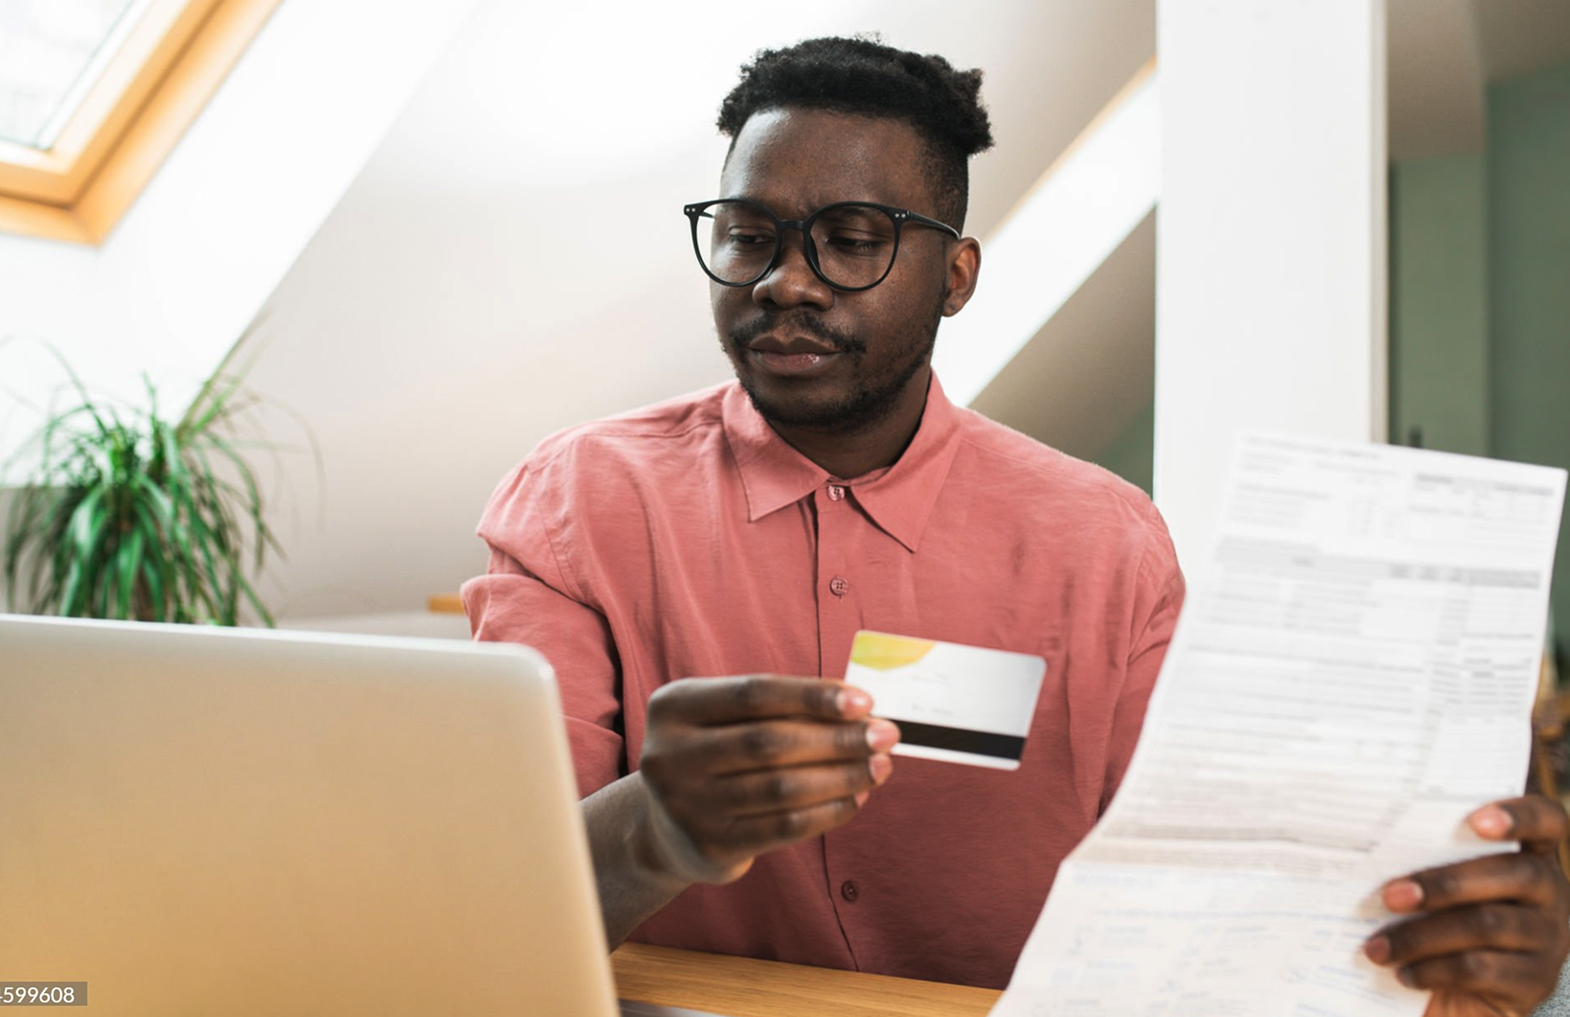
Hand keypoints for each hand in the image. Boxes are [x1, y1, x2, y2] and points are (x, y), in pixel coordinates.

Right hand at [635, 674, 898, 885]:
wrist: (667, 830)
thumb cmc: (716, 758)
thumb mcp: (728, 722)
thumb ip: (780, 712)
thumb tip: (860, 711)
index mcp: (675, 707)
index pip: (755, 693)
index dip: (812, 695)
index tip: (864, 700)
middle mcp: (670, 755)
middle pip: (770, 742)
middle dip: (838, 738)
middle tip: (885, 735)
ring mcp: (685, 804)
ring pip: (782, 787)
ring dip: (842, 776)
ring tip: (879, 767)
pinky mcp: (709, 846)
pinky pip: (784, 826)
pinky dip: (828, 811)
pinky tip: (856, 799)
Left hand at [1362, 796, 1569, 1016]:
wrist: (1458, 993)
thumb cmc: (1439, 917)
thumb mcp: (1440, 884)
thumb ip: (1426, 857)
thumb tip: (1367, 836)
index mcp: (1530, 854)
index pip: (1547, 820)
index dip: (1520, 815)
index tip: (1477, 820)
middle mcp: (1550, 892)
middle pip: (1513, 874)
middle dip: (1444, 883)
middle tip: (1388, 896)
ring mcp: (1548, 938)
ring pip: (1488, 925)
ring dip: (1421, 935)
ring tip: (1377, 946)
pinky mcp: (1535, 981)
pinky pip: (1481, 969)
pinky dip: (1433, 969)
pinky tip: (1403, 972)